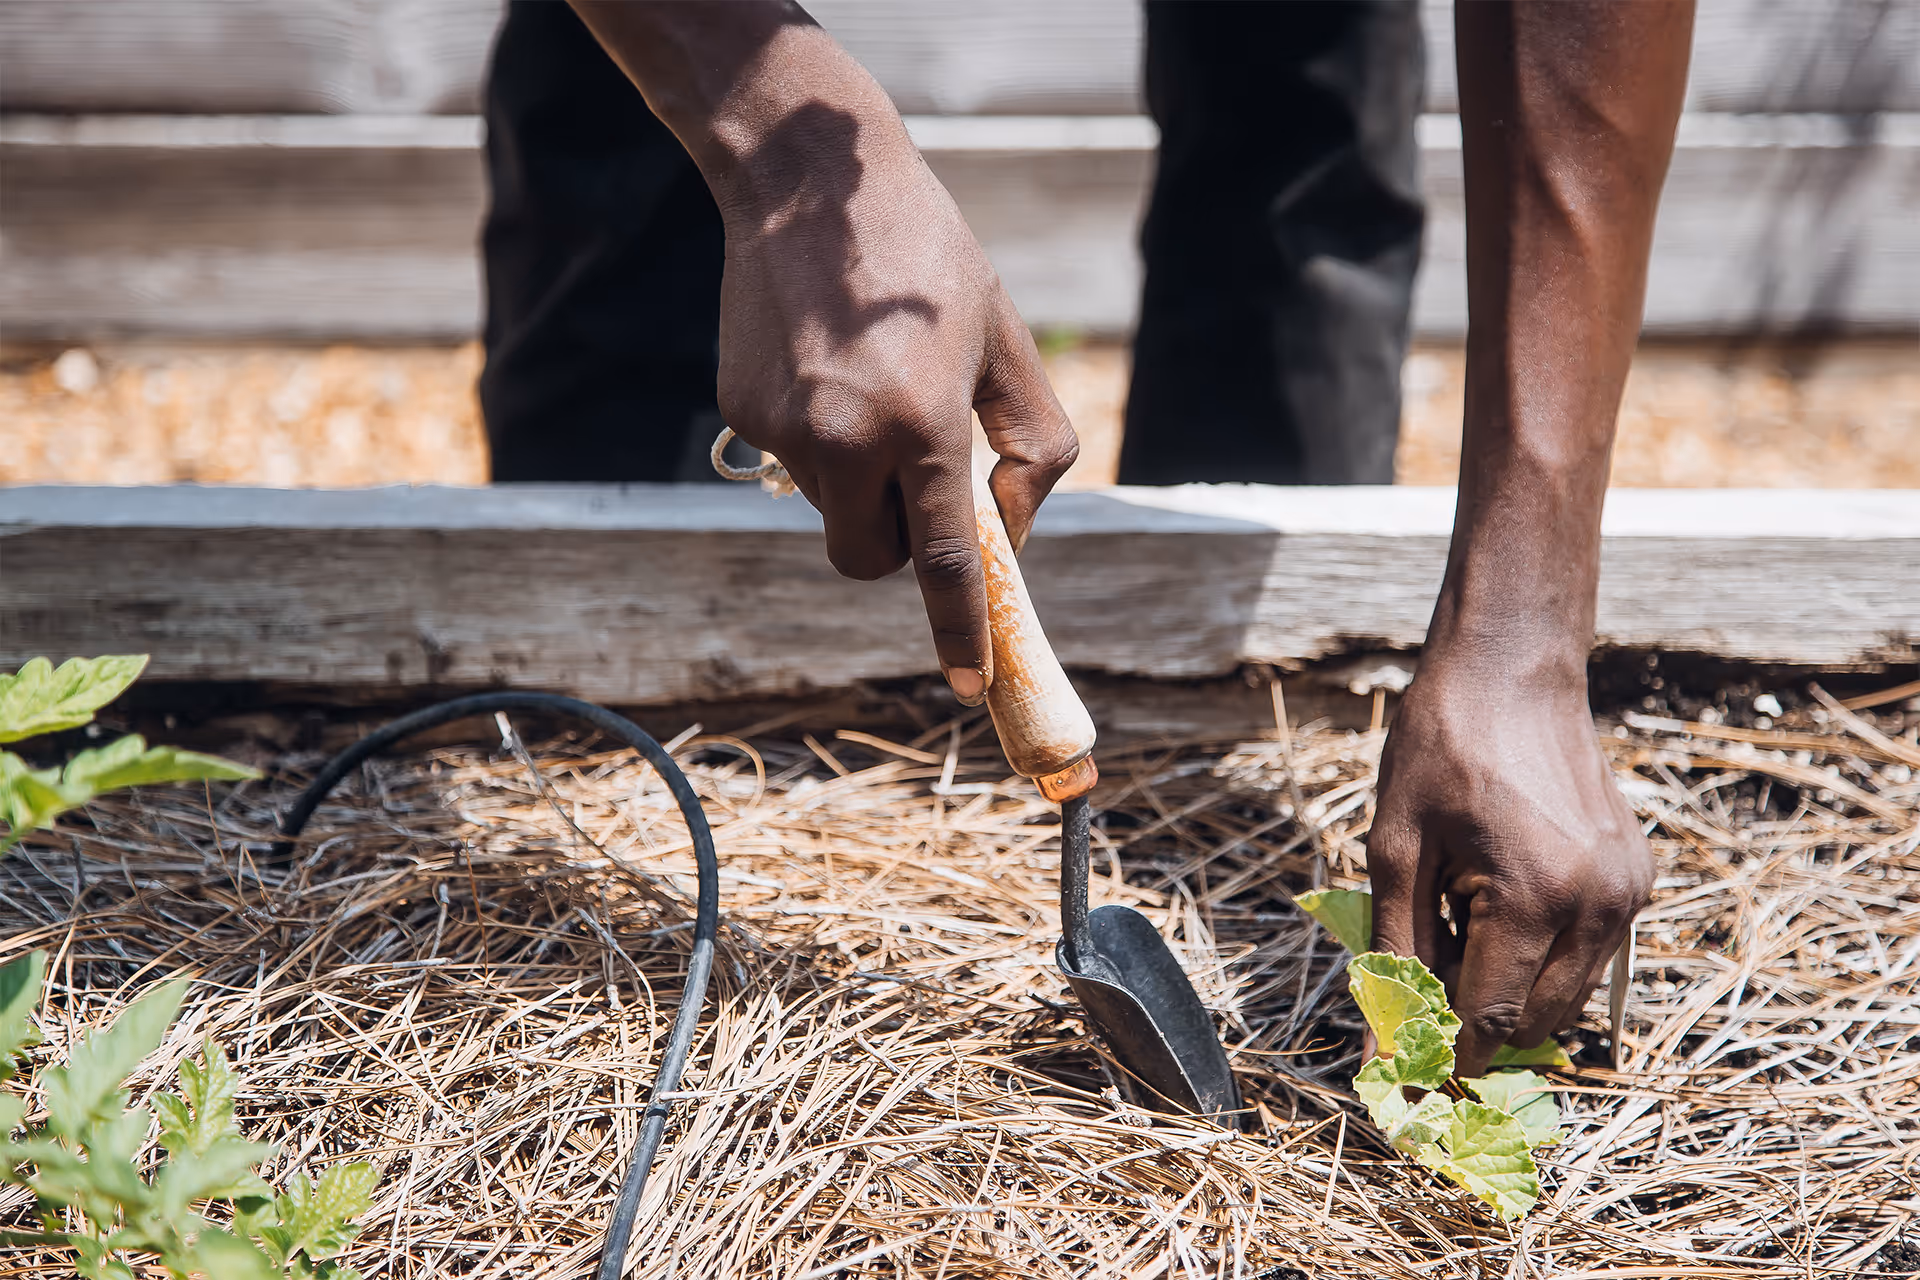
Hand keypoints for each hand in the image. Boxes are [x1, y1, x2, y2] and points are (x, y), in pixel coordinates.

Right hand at [710, 107, 1075, 703]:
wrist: (805, 179)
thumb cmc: (927, 257)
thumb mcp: (1002, 339)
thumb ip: (1031, 443)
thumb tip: (1011, 526)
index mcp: (922, 424)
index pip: (945, 562)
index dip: (960, 631)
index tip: (971, 686)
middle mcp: (845, 440)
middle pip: (870, 560)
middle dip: (897, 547)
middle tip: (920, 480)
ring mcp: (783, 432)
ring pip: (831, 514)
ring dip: (859, 485)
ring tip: (869, 389)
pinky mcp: (741, 416)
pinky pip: (790, 465)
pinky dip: (818, 442)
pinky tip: (824, 366)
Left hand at [1366, 652, 1651, 1077]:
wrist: (1512, 671)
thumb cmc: (1441, 748)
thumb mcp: (1395, 850)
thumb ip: (1396, 954)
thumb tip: (1385, 1049)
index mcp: (1536, 899)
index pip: (1490, 1016)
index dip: (1443, 1047)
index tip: (1407, 1064)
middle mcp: (1600, 906)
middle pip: (1536, 1020)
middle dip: (1476, 1019)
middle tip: (1422, 977)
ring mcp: (1629, 894)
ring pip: (1569, 997)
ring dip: (1511, 988)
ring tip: (1457, 923)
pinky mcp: (1638, 880)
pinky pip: (1590, 956)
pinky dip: (1543, 956)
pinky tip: (1495, 904)